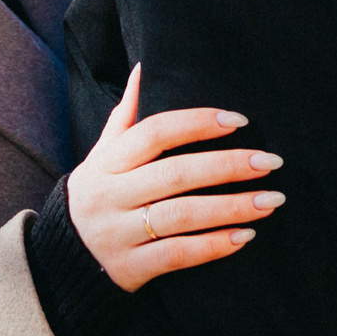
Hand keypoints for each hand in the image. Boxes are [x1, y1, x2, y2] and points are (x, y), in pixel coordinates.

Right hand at [66, 68, 282, 292]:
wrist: (65, 257)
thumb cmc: (98, 193)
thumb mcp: (102, 153)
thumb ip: (126, 115)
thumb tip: (144, 68)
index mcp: (108, 161)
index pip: (155, 133)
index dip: (197, 123)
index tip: (239, 121)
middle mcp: (112, 195)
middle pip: (175, 174)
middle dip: (228, 166)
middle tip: (270, 162)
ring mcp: (120, 233)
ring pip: (181, 215)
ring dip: (231, 207)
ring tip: (271, 200)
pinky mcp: (131, 268)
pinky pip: (178, 255)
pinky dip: (214, 246)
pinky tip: (245, 235)